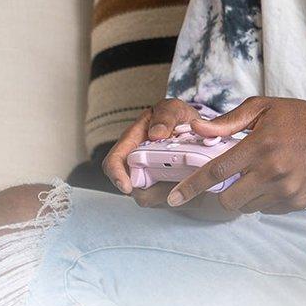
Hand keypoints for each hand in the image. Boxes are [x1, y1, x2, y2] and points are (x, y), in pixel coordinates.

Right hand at [104, 97, 218, 201]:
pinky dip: (177, 195)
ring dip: (166, 195)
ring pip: (150, 196)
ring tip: (185, 186)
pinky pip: (165, 198)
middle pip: (132, 186)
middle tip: (172, 188)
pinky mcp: (161, 185)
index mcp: (132, 141)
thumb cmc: (176, 116)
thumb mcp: (173, 108)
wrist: (192, 124)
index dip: (117, 175)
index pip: (114, 161)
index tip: (127, 186)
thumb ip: (166, 116)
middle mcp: (136, 161)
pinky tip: (190, 187)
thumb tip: (156, 134)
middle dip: (149, 192)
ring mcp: (147, 174)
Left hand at [163, 96, 305, 214]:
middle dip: (222, 194)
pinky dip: (265, 198)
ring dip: (245, 196)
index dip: (192, 186)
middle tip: (231, 180)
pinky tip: (278, 179)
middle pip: (228, 200)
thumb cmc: (299, 118)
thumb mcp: (263, 108)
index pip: (216, 172)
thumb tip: (197, 130)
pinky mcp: (297, 202)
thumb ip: (227, 121)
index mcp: (259, 146)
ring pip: (248, 207)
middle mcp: (271, 171)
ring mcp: (286, 190)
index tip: (175, 197)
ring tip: (260, 175)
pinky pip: (268, 209)